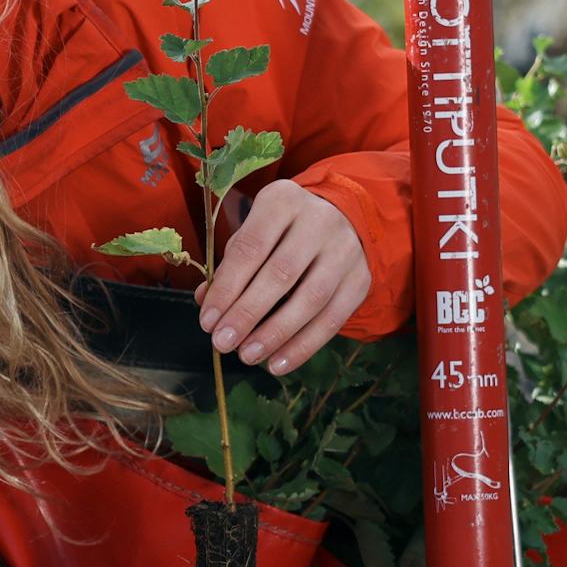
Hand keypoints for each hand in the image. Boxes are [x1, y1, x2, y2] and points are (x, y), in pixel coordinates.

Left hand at [197, 182, 370, 374]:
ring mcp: (345, 250)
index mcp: (283, 202)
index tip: (207, 322)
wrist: (342, 221)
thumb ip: (231, 265)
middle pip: (281, 274)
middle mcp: (319, 221)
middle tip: (223, 343)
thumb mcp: (254, 234)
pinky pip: (333, 319)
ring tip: (247, 356)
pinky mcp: (361, 279)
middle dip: (247, 314)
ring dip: (275, 334)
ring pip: (310, 299)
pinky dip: (303, 346)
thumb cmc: (282, 231)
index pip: (250, 248)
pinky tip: (278, 364)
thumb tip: (206, 302)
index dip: (227, 288)